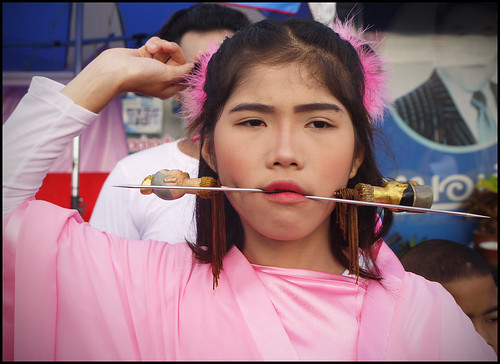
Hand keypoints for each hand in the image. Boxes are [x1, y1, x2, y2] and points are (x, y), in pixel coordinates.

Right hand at [62, 37, 194, 112]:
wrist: (115, 69)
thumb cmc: (140, 76)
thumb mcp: (167, 75)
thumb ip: (183, 72)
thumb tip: (194, 68)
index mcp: (169, 87)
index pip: (187, 76)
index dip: (194, 66)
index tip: (199, 55)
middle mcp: (162, 77)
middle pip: (178, 60)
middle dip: (174, 51)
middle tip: (167, 47)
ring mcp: (153, 65)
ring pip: (167, 50)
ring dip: (162, 45)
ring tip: (153, 48)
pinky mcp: (145, 54)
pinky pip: (157, 44)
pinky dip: (153, 43)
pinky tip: (147, 47)